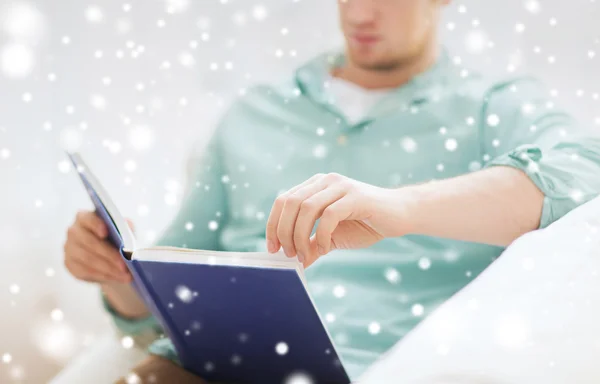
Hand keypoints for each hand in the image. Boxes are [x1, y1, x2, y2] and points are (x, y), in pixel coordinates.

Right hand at [64, 210, 131, 283]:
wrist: (106, 255)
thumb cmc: (115, 237)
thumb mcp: (123, 229)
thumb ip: (125, 227)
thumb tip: (128, 231)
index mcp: (84, 217)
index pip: (87, 218)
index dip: (96, 224)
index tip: (106, 233)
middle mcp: (73, 231)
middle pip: (89, 242)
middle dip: (109, 254)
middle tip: (125, 265)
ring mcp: (69, 248)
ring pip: (88, 259)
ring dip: (109, 268)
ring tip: (126, 275)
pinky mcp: (69, 264)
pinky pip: (86, 271)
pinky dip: (103, 276)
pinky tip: (117, 278)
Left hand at [266, 173, 412, 266]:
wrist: (401, 215)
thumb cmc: (366, 224)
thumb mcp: (333, 237)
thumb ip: (314, 246)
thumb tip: (297, 263)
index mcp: (316, 186)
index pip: (283, 200)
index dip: (273, 224)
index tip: (272, 248)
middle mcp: (325, 181)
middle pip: (290, 203)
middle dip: (283, 231)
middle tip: (288, 254)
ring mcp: (341, 186)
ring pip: (306, 207)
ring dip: (300, 235)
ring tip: (303, 254)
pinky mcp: (356, 196)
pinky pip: (329, 215)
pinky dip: (321, 234)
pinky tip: (324, 248)